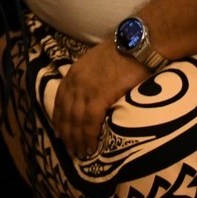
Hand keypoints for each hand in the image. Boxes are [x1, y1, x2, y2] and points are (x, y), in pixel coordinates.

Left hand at [49, 43, 151, 157]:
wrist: (137, 43)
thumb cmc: (124, 52)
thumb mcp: (98, 63)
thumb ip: (90, 78)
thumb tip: (93, 96)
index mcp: (74, 73)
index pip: (60, 101)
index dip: (60, 120)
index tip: (61, 134)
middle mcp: (76, 82)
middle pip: (65, 113)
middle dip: (67, 134)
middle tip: (71, 150)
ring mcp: (86, 88)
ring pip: (76, 120)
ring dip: (77, 139)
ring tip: (81, 153)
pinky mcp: (100, 95)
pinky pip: (90, 121)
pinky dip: (89, 136)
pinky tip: (91, 147)